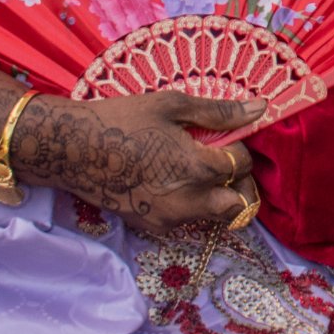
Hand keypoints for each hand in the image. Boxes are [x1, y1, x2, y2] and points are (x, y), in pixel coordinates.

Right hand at [14, 92, 263, 237]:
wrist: (72, 149)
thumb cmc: (123, 119)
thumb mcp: (173, 105)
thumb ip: (220, 112)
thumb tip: (261, 109)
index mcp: (196, 168)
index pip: (242, 165)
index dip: (241, 148)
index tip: (226, 137)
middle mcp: (187, 201)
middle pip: (239, 205)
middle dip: (242, 184)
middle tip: (227, 162)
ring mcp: (169, 219)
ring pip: (215, 217)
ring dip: (219, 196)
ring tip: (200, 170)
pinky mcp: (152, 227)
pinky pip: (188, 221)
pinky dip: (193, 204)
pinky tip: (175, 180)